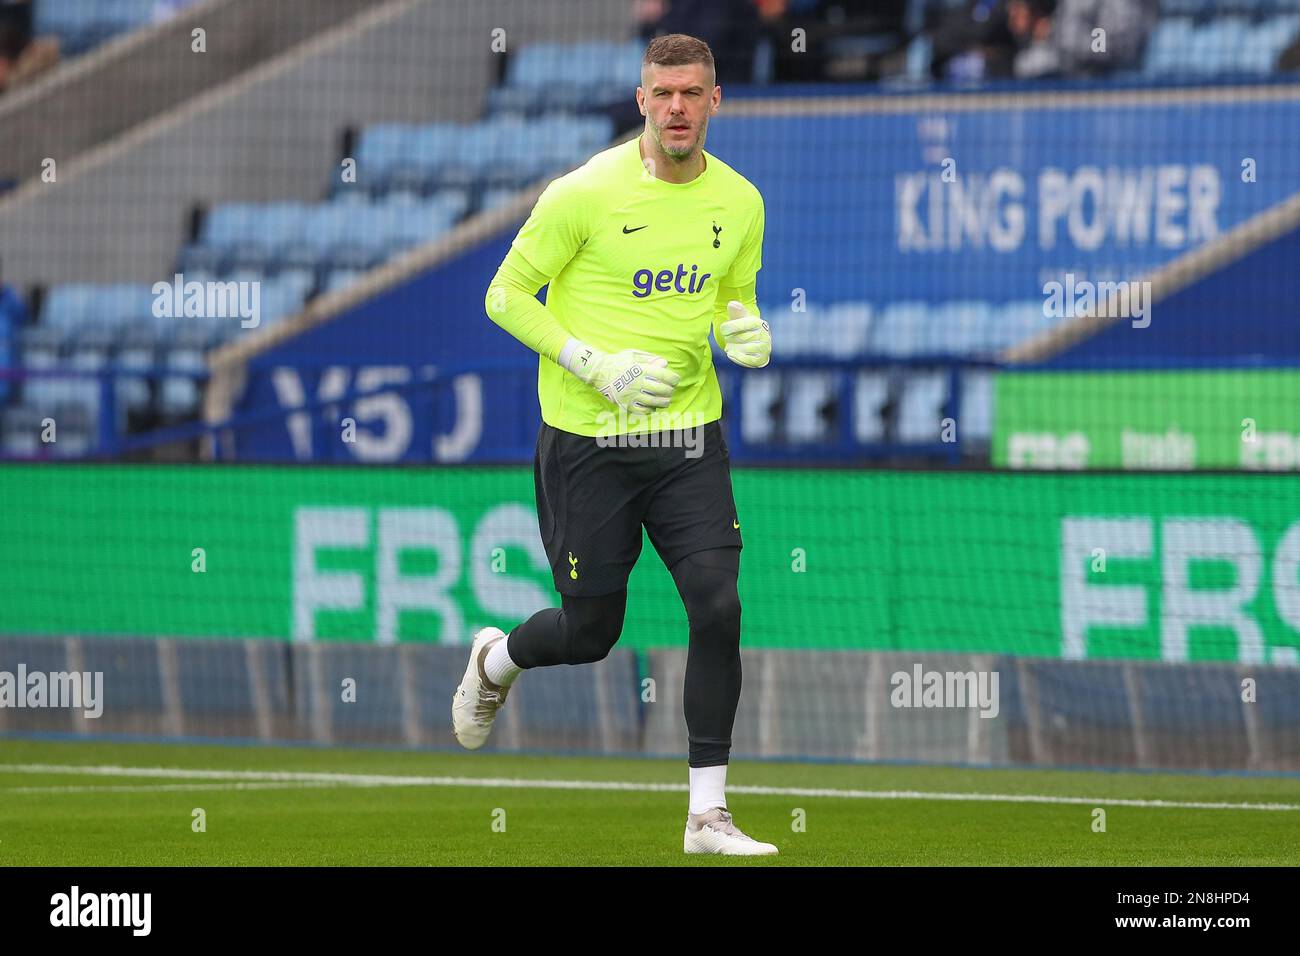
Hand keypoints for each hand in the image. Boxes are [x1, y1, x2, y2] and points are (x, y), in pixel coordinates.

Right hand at [564, 342, 680, 414]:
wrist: (598, 371)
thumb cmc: (618, 361)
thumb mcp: (633, 355)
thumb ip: (649, 359)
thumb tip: (665, 364)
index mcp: (640, 369)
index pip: (663, 375)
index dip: (673, 378)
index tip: (676, 380)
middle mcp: (636, 382)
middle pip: (660, 390)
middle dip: (670, 391)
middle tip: (671, 391)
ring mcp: (631, 394)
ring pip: (653, 402)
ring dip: (663, 402)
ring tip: (666, 401)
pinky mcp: (625, 403)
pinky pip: (641, 410)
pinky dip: (649, 410)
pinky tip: (653, 407)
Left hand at [720, 300, 770, 367]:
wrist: (752, 342)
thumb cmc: (743, 327)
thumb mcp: (739, 317)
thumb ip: (736, 310)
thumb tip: (732, 304)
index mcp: (759, 323)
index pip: (745, 324)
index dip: (731, 327)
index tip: (723, 329)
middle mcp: (765, 335)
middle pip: (743, 337)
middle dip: (731, 338)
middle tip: (728, 338)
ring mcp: (765, 348)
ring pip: (745, 349)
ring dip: (733, 348)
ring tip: (729, 346)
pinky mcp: (762, 359)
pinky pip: (750, 360)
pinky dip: (738, 358)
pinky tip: (730, 354)